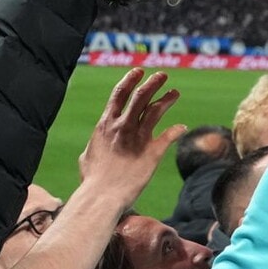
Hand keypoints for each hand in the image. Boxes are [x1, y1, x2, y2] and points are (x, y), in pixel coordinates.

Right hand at [78, 68, 186, 209]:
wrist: (102, 197)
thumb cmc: (92, 181)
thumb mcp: (86, 159)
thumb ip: (91, 149)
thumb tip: (88, 151)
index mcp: (106, 125)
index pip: (120, 94)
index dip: (130, 80)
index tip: (139, 71)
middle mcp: (123, 126)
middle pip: (141, 96)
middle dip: (153, 82)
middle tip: (162, 75)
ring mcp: (138, 138)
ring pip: (156, 110)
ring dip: (167, 98)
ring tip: (175, 92)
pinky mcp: (152, 152)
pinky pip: (169, 136)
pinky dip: (176, 130)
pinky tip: (181, 127)